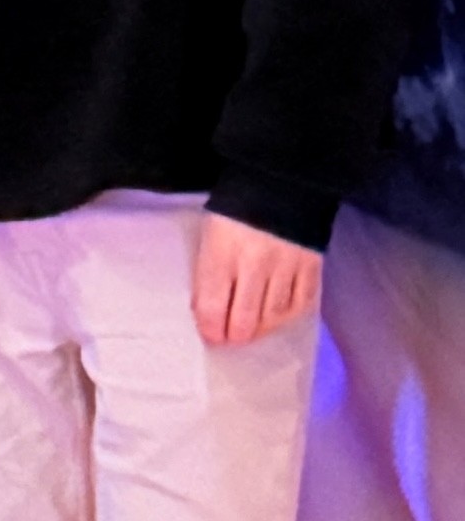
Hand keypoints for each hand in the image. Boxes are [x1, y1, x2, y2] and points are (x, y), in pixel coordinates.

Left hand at [192, 211, 321, 348]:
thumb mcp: (210, 238)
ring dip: (261, 328)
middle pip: (245, 318)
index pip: (213, 306)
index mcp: (222, 254)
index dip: (211, 329)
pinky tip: (278, 317)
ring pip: (273, 315)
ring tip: (252, 330)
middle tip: (231, 339)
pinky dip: (289, 315)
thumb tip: (209, 313)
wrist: (280, 182)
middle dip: (235, 335)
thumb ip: (209, 274)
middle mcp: (255, 263)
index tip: (211, 336)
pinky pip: (302, 302)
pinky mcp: (311, 264)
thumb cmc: (235, 212)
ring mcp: (286, 265)